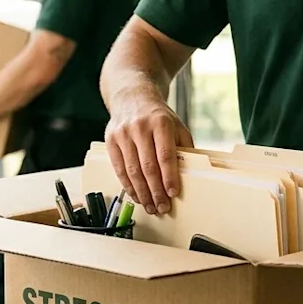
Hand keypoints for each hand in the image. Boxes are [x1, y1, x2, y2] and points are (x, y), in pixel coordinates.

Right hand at [105, 94, 193, 214]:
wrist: (131, 96)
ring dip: (142, 193)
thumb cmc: (157, 116)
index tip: (173, 193)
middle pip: (148, 166)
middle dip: (156, 191)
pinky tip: (137, 196)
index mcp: (160, 123)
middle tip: (162, 207)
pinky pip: (119, 169)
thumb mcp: (176, 124)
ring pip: (132, 171)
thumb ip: (184, 146)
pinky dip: (128, 186)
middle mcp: (139, 127)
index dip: (169, 177)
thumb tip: (192, 172)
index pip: (165, 155)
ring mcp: (123, 134)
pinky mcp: (110, 141)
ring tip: (150, 207)